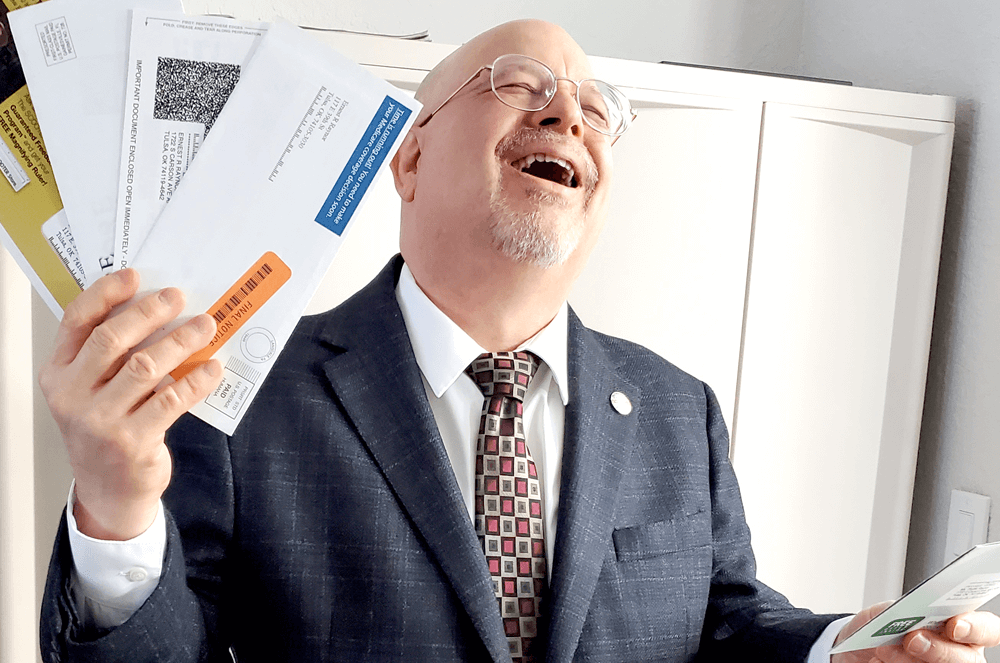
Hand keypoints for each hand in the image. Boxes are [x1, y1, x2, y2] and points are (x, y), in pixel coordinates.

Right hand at [39, 269, 221, 540]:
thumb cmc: (107, 428)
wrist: (109, 491)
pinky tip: (214, 367)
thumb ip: (111, 356)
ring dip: (181, 341)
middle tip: (179, 297)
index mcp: (58, 374)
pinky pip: (172, 400)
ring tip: (206, 326)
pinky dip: (196, 380)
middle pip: (112, 339)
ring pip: (146, 366)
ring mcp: (101, 421)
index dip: (105, 294)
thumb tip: (157, 309)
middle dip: (149, 313)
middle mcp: (72, 396)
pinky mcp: (132, 441)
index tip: (135, 275)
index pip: (76, 321)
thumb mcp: (92, 391)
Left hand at [833, 601, 999, 662]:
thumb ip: (901, 611)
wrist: (857, 648)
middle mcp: (958, 652)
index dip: (977, 627)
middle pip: (968, 659)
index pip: (987, 629)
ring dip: (910, 661)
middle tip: (912, 640)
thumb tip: (905, 614)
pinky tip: (880, 661)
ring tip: (884, 651)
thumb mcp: (886, 611)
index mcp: (959, 626)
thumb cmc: (879, 627)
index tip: (955, 625)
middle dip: (940, 649)